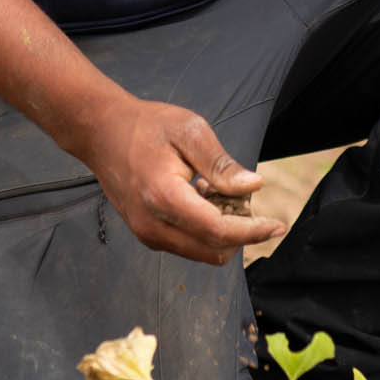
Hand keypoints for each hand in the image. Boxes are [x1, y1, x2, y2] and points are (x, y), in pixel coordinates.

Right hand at [77, 91, 286, 264]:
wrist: (101, 132)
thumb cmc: (146, 126)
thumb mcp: (189, 130)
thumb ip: (220, 163)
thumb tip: (253, 187)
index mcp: (165, 198)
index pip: (218, 232)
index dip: (253, 232)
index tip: (278, 225)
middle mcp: (153, 226)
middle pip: (213, 251)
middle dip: (239, 231)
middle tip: (241, 195)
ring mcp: (147, 234)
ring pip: (201, 252)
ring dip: (222, 232)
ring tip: (217, 191)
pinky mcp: (146, 234)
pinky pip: (187, 244)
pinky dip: (205, 230)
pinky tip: (202, 196)